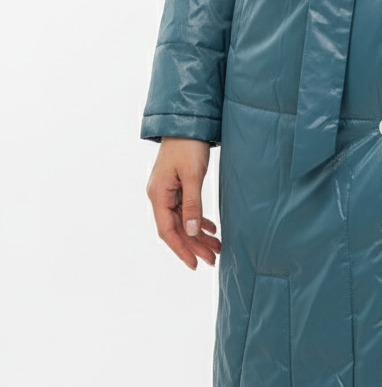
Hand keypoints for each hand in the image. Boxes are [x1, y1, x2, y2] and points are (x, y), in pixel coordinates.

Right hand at [146, 138, 221, 270]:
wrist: (187, 122)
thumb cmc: (188, 145)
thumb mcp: (193, 175)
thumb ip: (192, 204)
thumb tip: (193, 232)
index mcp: (158, 195)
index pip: (168, 231)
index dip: (181, 249)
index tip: (195, 264)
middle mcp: (160, 196)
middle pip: (176, 228)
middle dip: (194, 245)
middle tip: (213, 259)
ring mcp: (168, 191)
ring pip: (183, 220)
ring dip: (198, 234)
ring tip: (216, 247)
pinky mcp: (177, 185)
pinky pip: (186, 209)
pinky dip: (198, 219)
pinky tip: (211, 228)